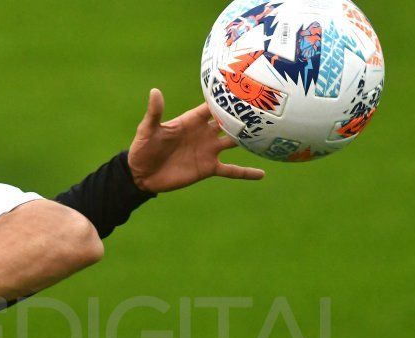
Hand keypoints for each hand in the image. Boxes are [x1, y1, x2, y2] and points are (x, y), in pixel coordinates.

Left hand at [127, 89, 264, 192]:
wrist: (141, 174)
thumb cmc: (143, 148)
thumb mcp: (148, 129)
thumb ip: (155, 112)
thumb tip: (154, 92)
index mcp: (192, 120)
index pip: (213, 106)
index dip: (227, 97)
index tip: (246, 86)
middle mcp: (205, 133)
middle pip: (230, 121)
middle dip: (246, 115)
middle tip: (268, 107)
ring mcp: (209, 150)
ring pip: (235, 142)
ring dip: (251, 139)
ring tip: (273, 133)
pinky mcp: (208, 168)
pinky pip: (231, 170)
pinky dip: (246, 173)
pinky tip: (262, 174)